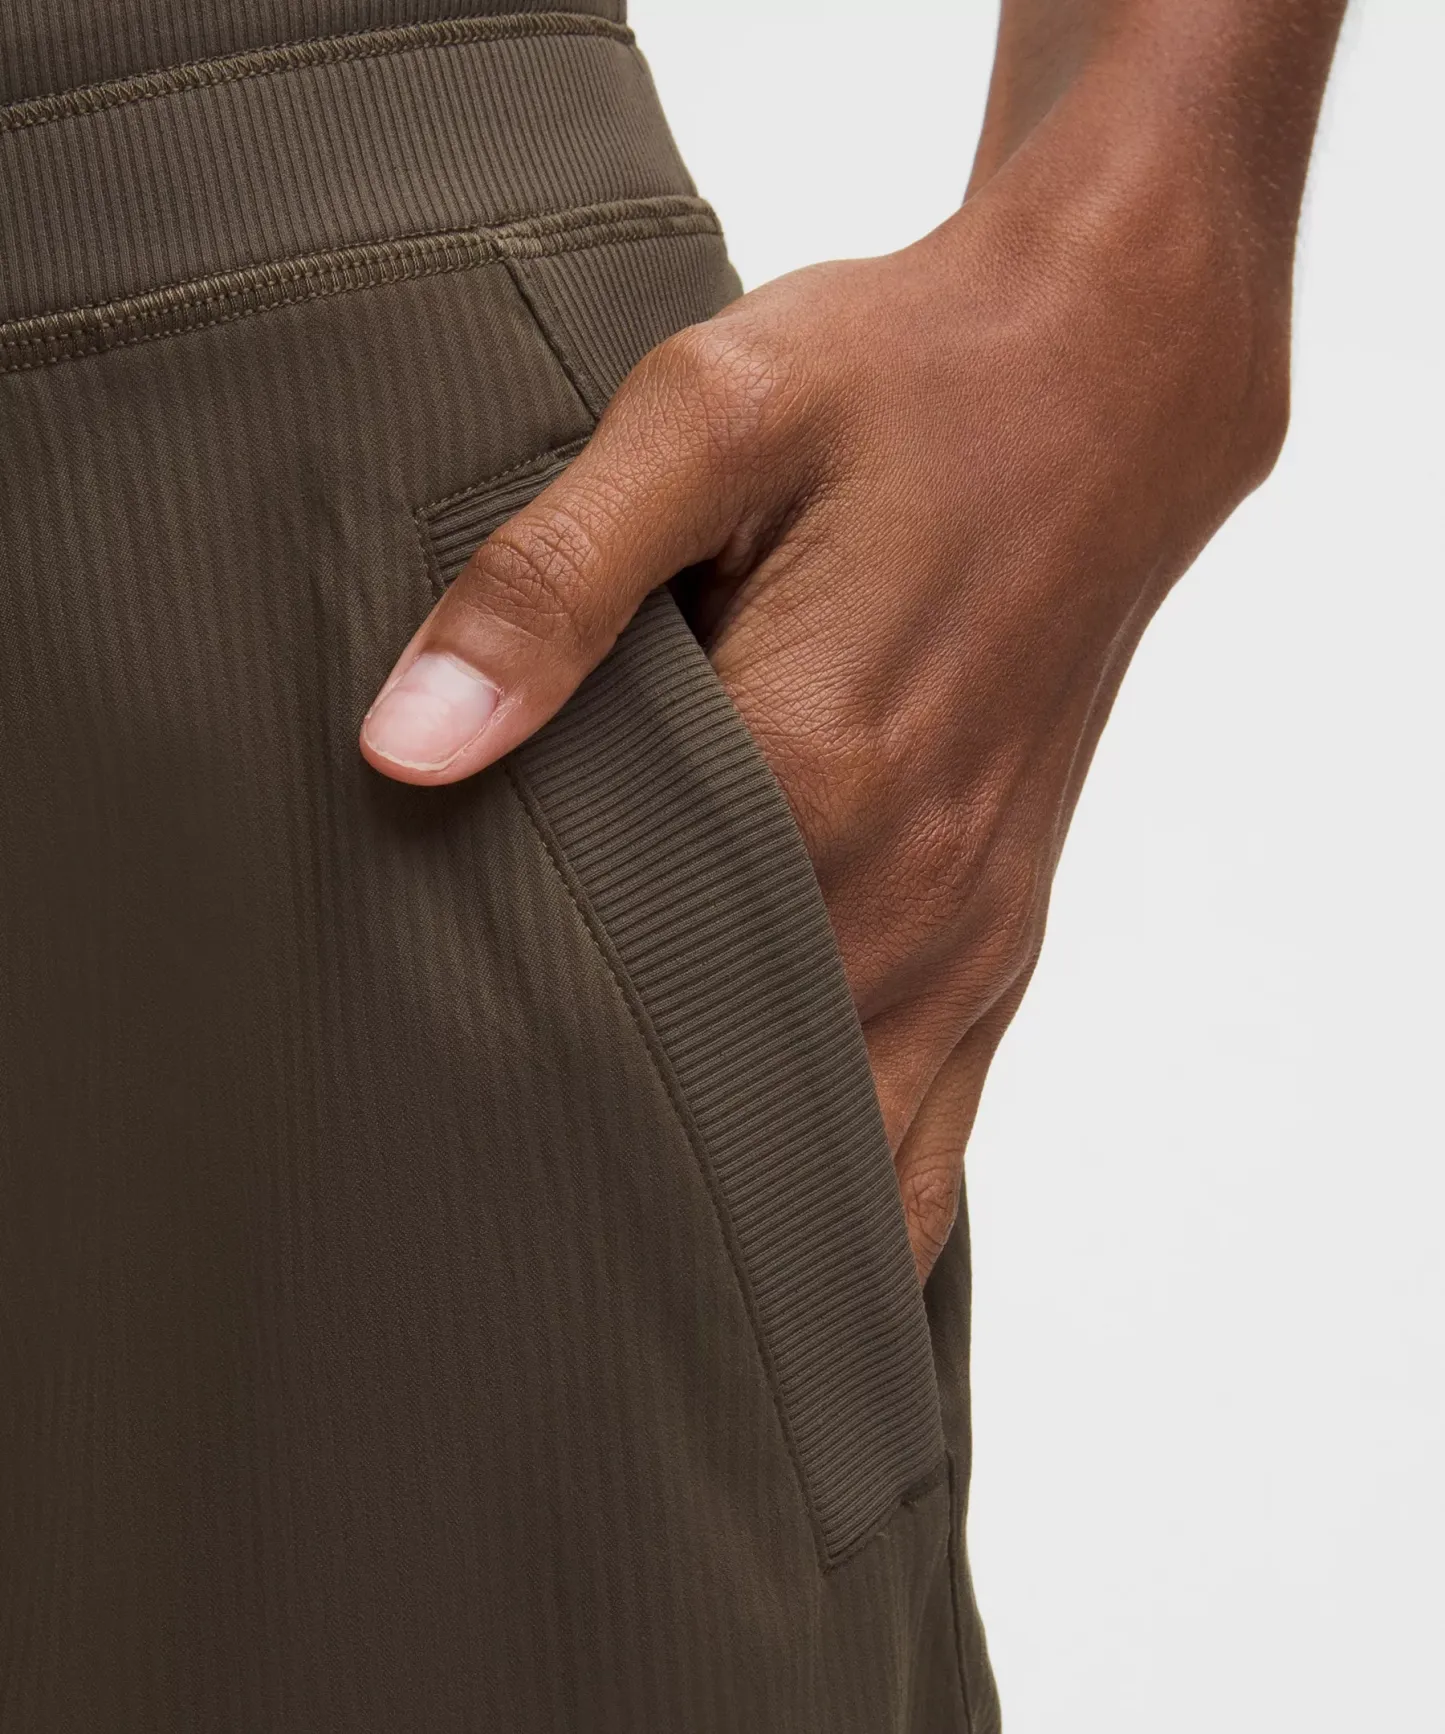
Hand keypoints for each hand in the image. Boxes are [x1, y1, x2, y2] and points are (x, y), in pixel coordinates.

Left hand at [360, 110, 1290, 1281]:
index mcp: (812, 781)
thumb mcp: (711, 417)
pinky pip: (937, 1132)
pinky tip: (773, 1219)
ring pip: (852, 1171)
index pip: (620, 1006)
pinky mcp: (1000, 930)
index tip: (412, 1106)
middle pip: (729, 1116)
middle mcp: (902, 895)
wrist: (1108, 381)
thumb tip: (408, 741)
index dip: (500, 1068)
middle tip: (492, 1215)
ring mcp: (967, 932)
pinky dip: (853, 1200)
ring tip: (618, 1257)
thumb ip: (554, 584)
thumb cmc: (906, 383)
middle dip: (612, 1176)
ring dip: (738, 1219)